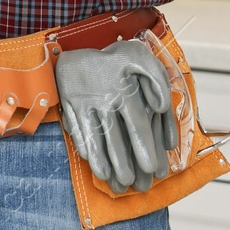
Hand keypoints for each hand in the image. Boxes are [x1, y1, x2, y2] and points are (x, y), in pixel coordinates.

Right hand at [55, 39, 178, 192]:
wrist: (72, 46)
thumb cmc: (111, 57)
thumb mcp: (140, 57)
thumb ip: (156, 79)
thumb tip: (161, 106)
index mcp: (125, 91)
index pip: (138, 127)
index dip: (146, 150)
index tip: (153, 169)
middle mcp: (104, 101)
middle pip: (116, 139)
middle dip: (123, 164)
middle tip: (131, 183)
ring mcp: (84, 105)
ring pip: (95, 139)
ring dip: (103, 162)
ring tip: (111, 180)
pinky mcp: (68, 106)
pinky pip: (76, 130)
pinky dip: (84, 148)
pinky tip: (91, 162)